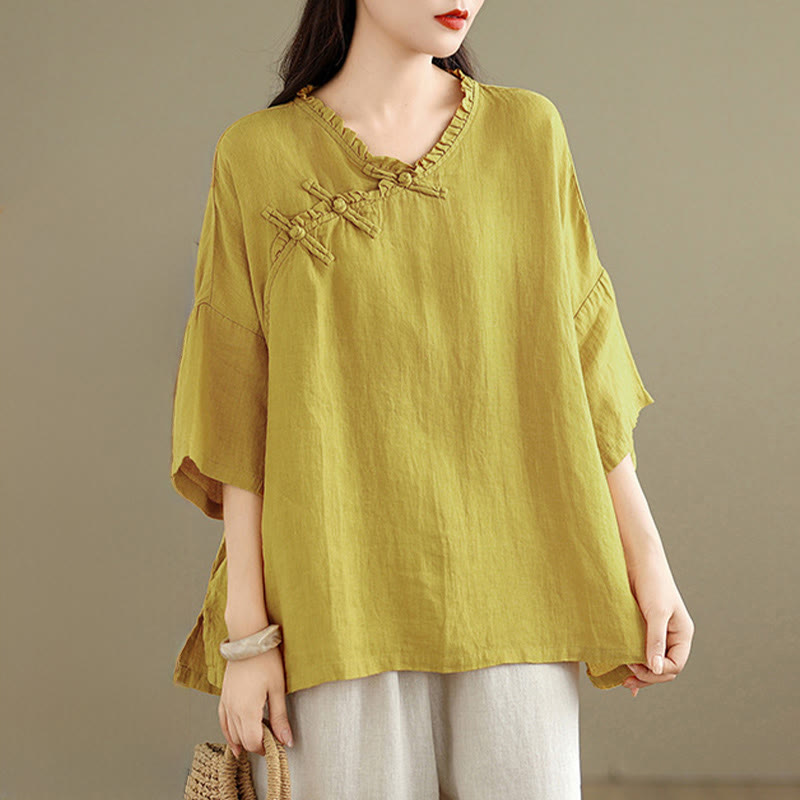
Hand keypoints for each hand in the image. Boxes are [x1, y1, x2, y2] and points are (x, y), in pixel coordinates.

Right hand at [218, 646, 294, 756]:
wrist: (248, 639)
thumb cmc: (265, 659)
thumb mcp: (278, 689)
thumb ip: (280, 717)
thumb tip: (287, 740)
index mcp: (246, 709)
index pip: (253, 742)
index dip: (265, 748)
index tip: (277, 745)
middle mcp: (232, 709)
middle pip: (242, 740)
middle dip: (257, 745)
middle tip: (272, 741)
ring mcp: (226, 703)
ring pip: (232, 733)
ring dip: (244, 740)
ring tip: (259, 740)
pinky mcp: (223, 697)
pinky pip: (223, 722)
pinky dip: (229, 733)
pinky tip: (235, 741)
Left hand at [623, 552, 694, 697]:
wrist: (637, 559)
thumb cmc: (653, 582)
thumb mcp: (656, 612)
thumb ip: (656, 640)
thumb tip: (656, 668)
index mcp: (682, 634)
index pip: (675, 666)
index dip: (657, 672)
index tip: (636, 666)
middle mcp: (671, 636)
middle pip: (664, 668)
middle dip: (647, 677)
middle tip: (626, 680)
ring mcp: (656, 633)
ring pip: (651, 661)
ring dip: (639, 672)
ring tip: (623, 679)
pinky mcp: (641, 627)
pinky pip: (639, 650)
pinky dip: (633, 661)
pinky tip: (623, 670)